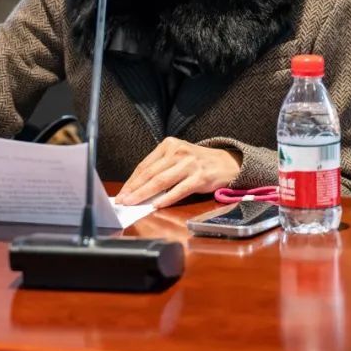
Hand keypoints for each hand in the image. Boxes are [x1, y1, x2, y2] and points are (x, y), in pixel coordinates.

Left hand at [116, 138, 240, 207]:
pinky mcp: (200, 177)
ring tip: (134, 204)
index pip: (145, 165)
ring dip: (145, 194)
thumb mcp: (178, 157)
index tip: (122, 192)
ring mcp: (189, 164)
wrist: (227, 162)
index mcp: (169, 145)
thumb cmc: (198, 162)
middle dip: (134, 189)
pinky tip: (157, 205)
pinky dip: (167, 198)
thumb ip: (161, 168)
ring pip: (161, 181)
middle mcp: (178, 152)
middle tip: (123, 200)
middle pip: (150, 173)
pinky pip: (179, 190)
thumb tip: (138, 187)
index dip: (132, 181)